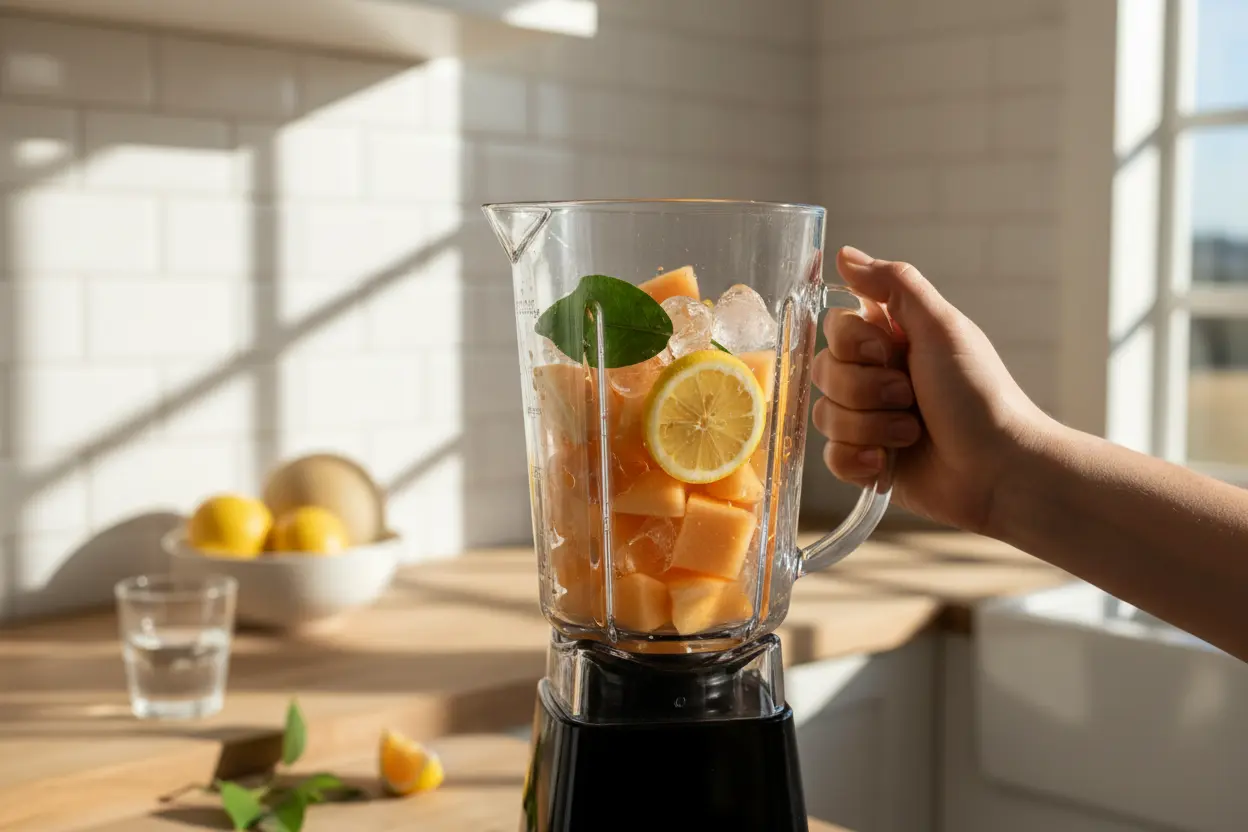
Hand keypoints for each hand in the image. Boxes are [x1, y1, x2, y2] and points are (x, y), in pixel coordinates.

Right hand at [811, 246, 1055, 532]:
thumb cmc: (980, 395)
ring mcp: (869, 421)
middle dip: (866, 390)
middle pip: (825, 371)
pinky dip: (858, 459)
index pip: (834, 327)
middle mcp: (876, 377)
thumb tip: (845, 254)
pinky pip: (830, 457)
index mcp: (892, 341)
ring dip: (870, 426)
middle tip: (910, 396)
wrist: (999, 469)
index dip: (853, 344)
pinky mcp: (867, 462)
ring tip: (911, 433)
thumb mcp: (942, 327)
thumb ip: (894, 284)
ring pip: (825, 415)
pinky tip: (888, 462)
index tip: (889, 352)